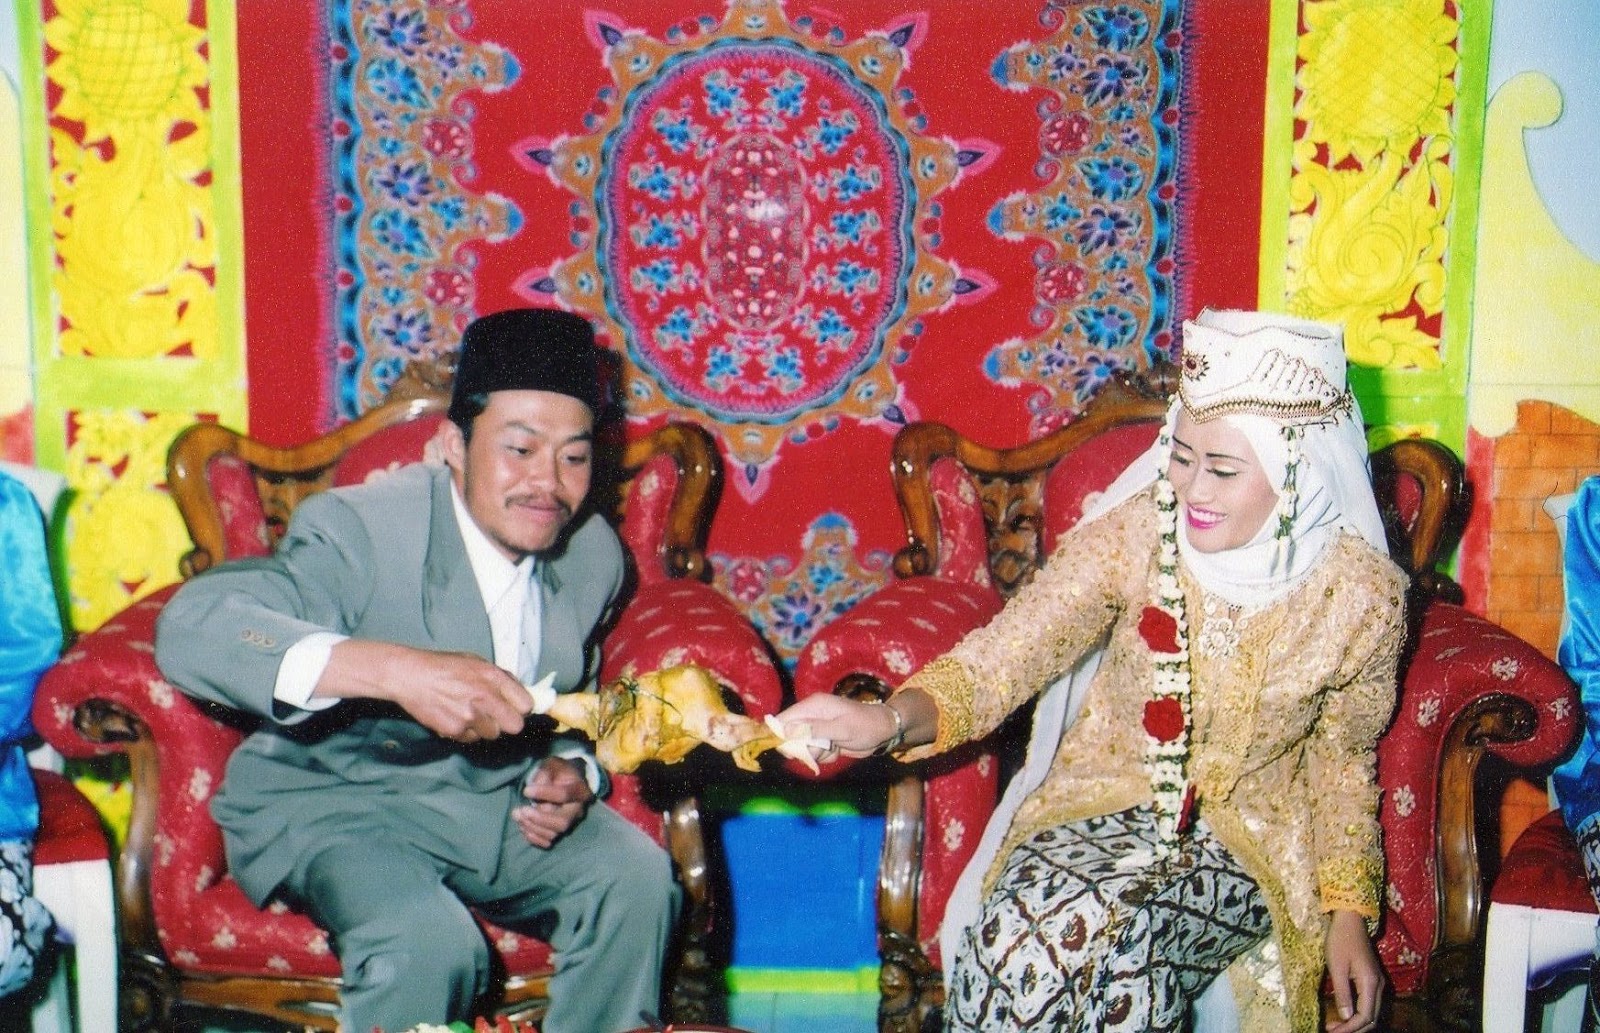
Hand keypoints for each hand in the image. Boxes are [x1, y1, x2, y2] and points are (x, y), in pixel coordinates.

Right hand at [319, 640, 530, 741]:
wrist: (409, 676)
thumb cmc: (445, 666)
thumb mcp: (477, 662)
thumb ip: (501, 679)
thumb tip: (523, 694)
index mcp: (492, 677)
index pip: (526, 705)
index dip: (521, 708)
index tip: (515, 707)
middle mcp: (484, 698)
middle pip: (515, 726)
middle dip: (508, 723)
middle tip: (497, 716)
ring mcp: (469, 717)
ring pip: (492, 734)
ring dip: (485, 727)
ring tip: (469, 712)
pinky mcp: (454, 731)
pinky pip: (472, 739)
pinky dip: (467, 732)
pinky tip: (455, 717)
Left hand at [513, 757, 593, 847]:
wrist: (565, 782)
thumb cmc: (559, 772)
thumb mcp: (553, 765)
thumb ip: (545, 774)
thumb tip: (534, 788)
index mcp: (580, 791)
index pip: (564, 795)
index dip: (544, 794)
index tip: (526, 790)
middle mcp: (578, 810)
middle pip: (562, 822)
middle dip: (539, 818)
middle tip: (522, 810)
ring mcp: (570, 824)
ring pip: (553, 834)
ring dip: (532, 827)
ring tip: (517, 815)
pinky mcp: (560, 832)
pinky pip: (548, 842)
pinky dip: (534, 838)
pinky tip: (523, 827)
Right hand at [772, 694, 900, 760]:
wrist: (884, 731)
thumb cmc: (865, 725)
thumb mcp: (842, 728)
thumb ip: (815, 730)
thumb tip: (788, 731)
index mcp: (814, 706)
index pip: (784, 718)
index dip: (780, 735)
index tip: (788, 750)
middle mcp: (812, 715)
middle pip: (790, 736)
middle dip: (803, 748)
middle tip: (820, 750)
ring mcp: (818, 728)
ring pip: (803, 748)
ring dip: (816, 753)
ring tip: (834, 748)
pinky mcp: (824, 739)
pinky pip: (814, 753)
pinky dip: (824, 756)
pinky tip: (838, 750)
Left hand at [1324, 909, 1382, 1032]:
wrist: (1350, 919)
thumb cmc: (1340, 940)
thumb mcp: (1337, 967)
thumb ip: (1342, 993)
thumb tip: (1346, 1018)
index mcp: (1370, 983)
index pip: (1365, 1016)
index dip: (1350, 1028)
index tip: (1333, 1031)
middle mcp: (1378, 985)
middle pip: (1372, 1018)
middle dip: (1353, 1029)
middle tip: (1332, 1030)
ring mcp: (1377, 982)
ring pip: (1371, 1012)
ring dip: (1356, 1022)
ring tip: (1336, 1025)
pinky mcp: (1372, 979)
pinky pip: (1369, 1003)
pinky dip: (1358, 1013)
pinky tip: (1344, 1013)